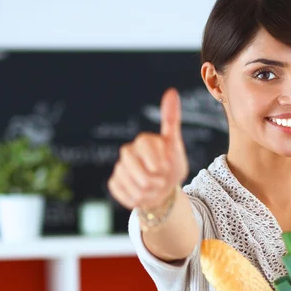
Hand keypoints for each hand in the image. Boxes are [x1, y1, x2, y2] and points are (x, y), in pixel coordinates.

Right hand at [108, 88, 188, 210]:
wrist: (164, 191)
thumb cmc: (171, 167)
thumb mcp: (176, 145)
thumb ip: (171, 120)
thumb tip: (171, 91)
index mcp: (143, 141)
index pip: (144, 145)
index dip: (157, 160)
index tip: (166, 167)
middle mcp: (128, 152)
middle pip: (131, 164)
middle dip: (150, 178)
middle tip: (161, 181)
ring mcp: (120, 167)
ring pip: (128, 181)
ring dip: (146, 191)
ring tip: (154, 188)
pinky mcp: (115, 183)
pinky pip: (122, 193)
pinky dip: (136, 198)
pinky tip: (143, 195)